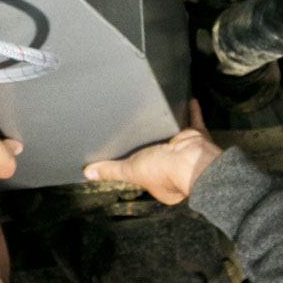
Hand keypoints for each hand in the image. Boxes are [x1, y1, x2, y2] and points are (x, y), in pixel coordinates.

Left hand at [83, 101, 222, 204]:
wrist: (191, 160)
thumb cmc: (165, 171)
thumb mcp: (129, 171)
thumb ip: (110, 170)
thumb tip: (88, 173)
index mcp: (160, 181)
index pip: (145, 171)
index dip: (137, 163)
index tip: (129, 153)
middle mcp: (174, 168)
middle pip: (160, 152)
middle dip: (154, 141)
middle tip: (143, 128)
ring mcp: (184, 152)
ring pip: (175, 136)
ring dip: (169, 125)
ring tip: (159, 114)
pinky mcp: (194, 137)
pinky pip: (193, 122)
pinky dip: (192, 111)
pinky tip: (188, 101)